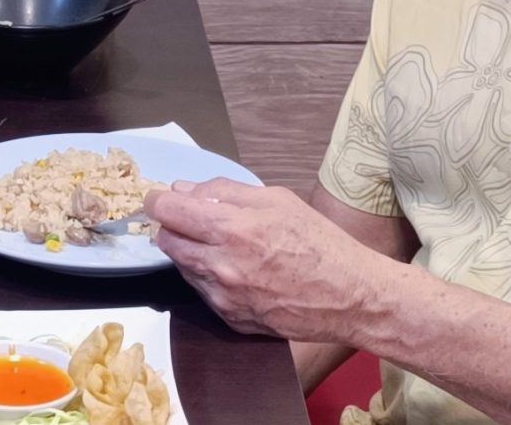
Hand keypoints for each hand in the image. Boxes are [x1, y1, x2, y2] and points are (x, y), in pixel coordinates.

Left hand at [146, 178, 400, 344]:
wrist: (352, 296)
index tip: (161, 199)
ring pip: (182, 267)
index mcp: (233, 230)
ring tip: (225, 245)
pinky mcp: (231, 319)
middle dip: (174, 226)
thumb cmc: (321, 243)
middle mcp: (221, 266)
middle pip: (166, 240)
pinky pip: (203, 292)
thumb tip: (185, 190)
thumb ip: (224, 192)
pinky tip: (238, 270)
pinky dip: (210, 277)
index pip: (168, 212)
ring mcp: (224, 297)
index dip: (158, 201)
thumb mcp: (277, 200)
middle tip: (195, 220)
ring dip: (192, 252)